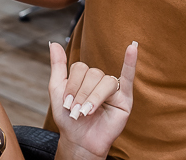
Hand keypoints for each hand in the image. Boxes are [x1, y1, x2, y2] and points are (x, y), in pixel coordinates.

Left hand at [49, 41, 137, 159]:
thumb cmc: (68, 117)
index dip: (72, 84)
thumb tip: (53, 43)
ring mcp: (112, 88)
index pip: (80, 67)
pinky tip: (132, 49)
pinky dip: (130, 63)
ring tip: (87, 112)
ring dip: (94, 97)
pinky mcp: (124, 99)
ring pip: (105, 81)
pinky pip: (128, 77)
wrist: (79, 141)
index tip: (66, 103)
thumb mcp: (57, 90)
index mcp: (84, 76)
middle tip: (77, 111)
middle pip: (93, 73)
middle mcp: (99, 80)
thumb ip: (58, 66)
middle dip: (82, 93)